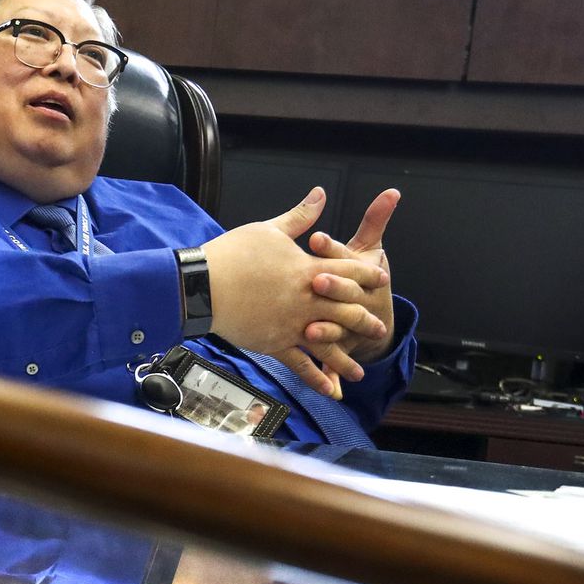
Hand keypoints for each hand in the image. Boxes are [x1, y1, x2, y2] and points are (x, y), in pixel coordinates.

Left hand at [160, 547, 345, 583]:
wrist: (167, 570)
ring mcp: (258, 555)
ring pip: (292, 559)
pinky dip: (281, 549)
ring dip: (301, 569)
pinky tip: (280, 547)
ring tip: (304, 574)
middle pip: (307, 578)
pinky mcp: (245, 538)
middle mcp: (267, 576)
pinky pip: (273, 543)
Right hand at [201, 188, 389, 395]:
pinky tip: (329, 390)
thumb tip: (321, 193)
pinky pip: (300, 364)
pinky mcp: (274, 342)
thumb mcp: (269, 229)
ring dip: (346, 358)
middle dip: (365, 320)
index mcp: (308, 270)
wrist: (203, 284)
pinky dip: (315, 377)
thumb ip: (300, 215)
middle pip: (347, 310)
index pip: (348, 270)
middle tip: (380, 329)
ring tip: (360, 372)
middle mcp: (307, 300)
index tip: (381, 279)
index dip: (367, 274)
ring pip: (329, 344)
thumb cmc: (234, 253)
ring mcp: (292, 324)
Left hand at [305, 189, 399, 364]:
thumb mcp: (370, 250)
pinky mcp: (343, 347)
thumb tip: (392, 192)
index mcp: (365, 273)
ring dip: (329, 329)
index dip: (333, 248)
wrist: (376, 324)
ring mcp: (353, 325)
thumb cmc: (365, 279)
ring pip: (342, 327)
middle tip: (316, 280)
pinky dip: (326, 362)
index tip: (316, 238)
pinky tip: (313, 360)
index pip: (348, 258)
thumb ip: (375, 220)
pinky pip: (334, 355)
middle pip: (347, 293)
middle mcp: (361, 299)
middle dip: (334, 287)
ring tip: (310, 328)